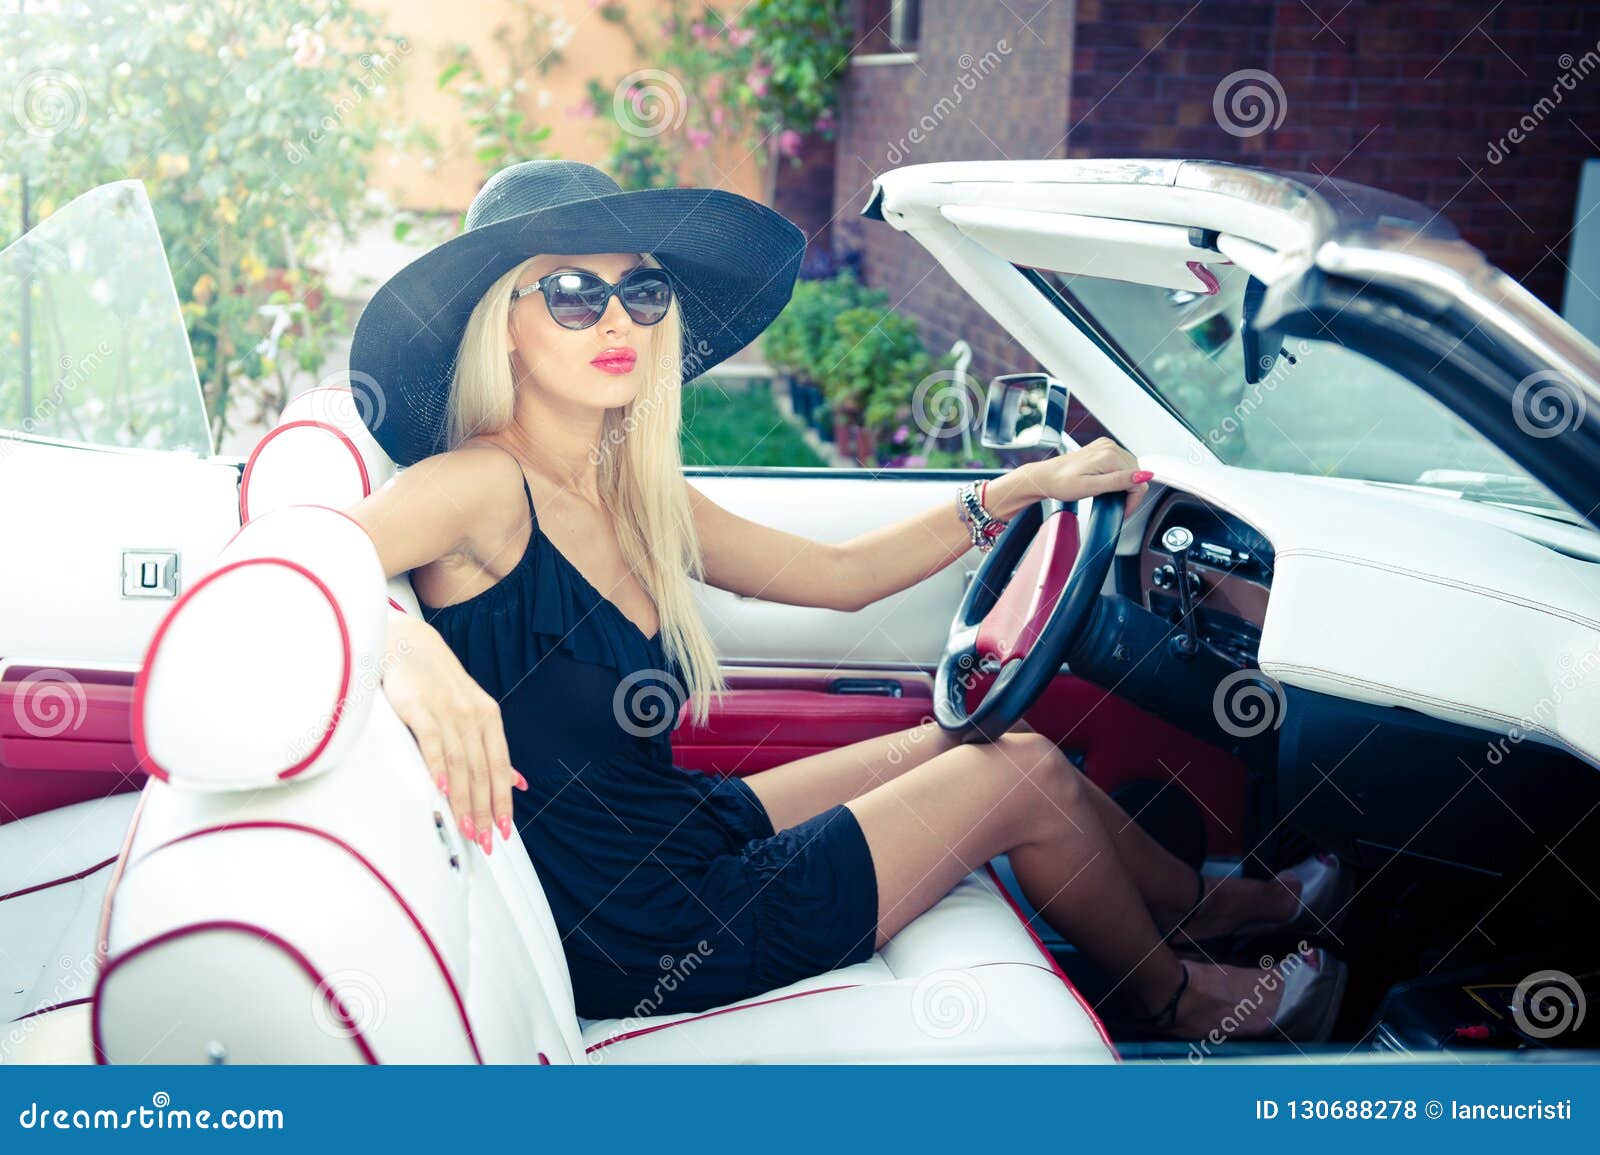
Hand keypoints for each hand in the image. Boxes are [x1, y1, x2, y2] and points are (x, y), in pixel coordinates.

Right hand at [379, 613, 524, 855]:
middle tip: (486, 841)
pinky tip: (441, 791)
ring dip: (464, 800)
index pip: (500, 766)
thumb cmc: (438, 683)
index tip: (504, 829)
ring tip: (467, 828)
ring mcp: (448, 711)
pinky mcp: (421, 707)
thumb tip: (516, 782)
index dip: (502, 800)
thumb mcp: (473, 712)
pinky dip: (438, 768)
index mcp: (489, 718)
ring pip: (461, 763)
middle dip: (485, 810)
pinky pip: (433, 742)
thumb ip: (491, 748)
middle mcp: (473, 715)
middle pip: (481, 771)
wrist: (408, 644)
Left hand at [1025, 436, 1152, 519]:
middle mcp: (1110, 447)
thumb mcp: (1092, 487)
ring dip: (1124, 484)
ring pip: (1130, 469)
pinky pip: (1120, 463)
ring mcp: (1106, 446)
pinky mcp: (1102, 448)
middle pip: (1136, 474)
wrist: (1045, 477)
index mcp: (1110, 456)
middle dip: (1129, 492)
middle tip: (1114, 504)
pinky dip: (1117, 475)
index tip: (1123, 510)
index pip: (1139, 480)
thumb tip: (1143, 476)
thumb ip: (1119, 481)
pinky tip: (1105, 483)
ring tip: (1108, 494)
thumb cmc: (1061, 484)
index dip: (1133, 500)